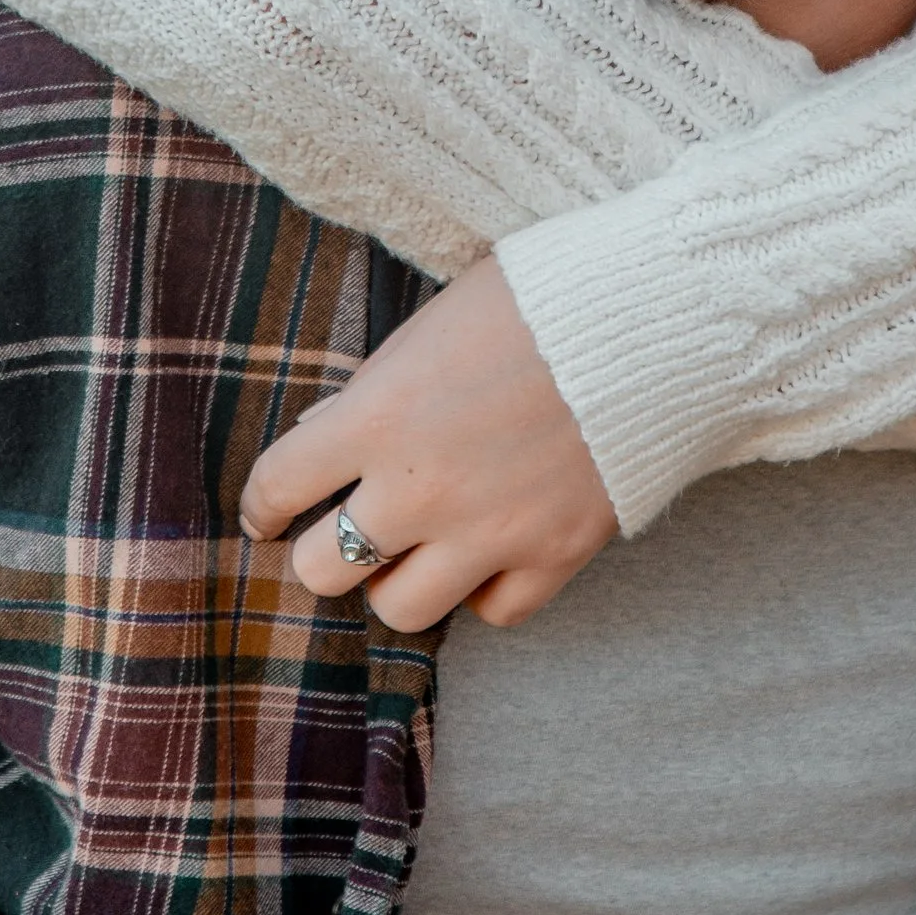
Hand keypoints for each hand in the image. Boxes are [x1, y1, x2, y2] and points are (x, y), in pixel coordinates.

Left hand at [239, 254, 620, 629]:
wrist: (652, 317)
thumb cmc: (535, 301)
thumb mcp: (430, 326)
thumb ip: (372, 390)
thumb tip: (321, 437)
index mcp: (378, 416)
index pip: (279, 485)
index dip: (263, 503)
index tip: (268, 513)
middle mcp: (420, 487)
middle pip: (323, 570)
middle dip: (325, 550)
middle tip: (346, 531)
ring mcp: (488, 531)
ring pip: (398, 609)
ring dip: (398, 580)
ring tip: (417, 549)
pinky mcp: (553, 555)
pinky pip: (492, 613)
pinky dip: (485, 589)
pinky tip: (490, 552)